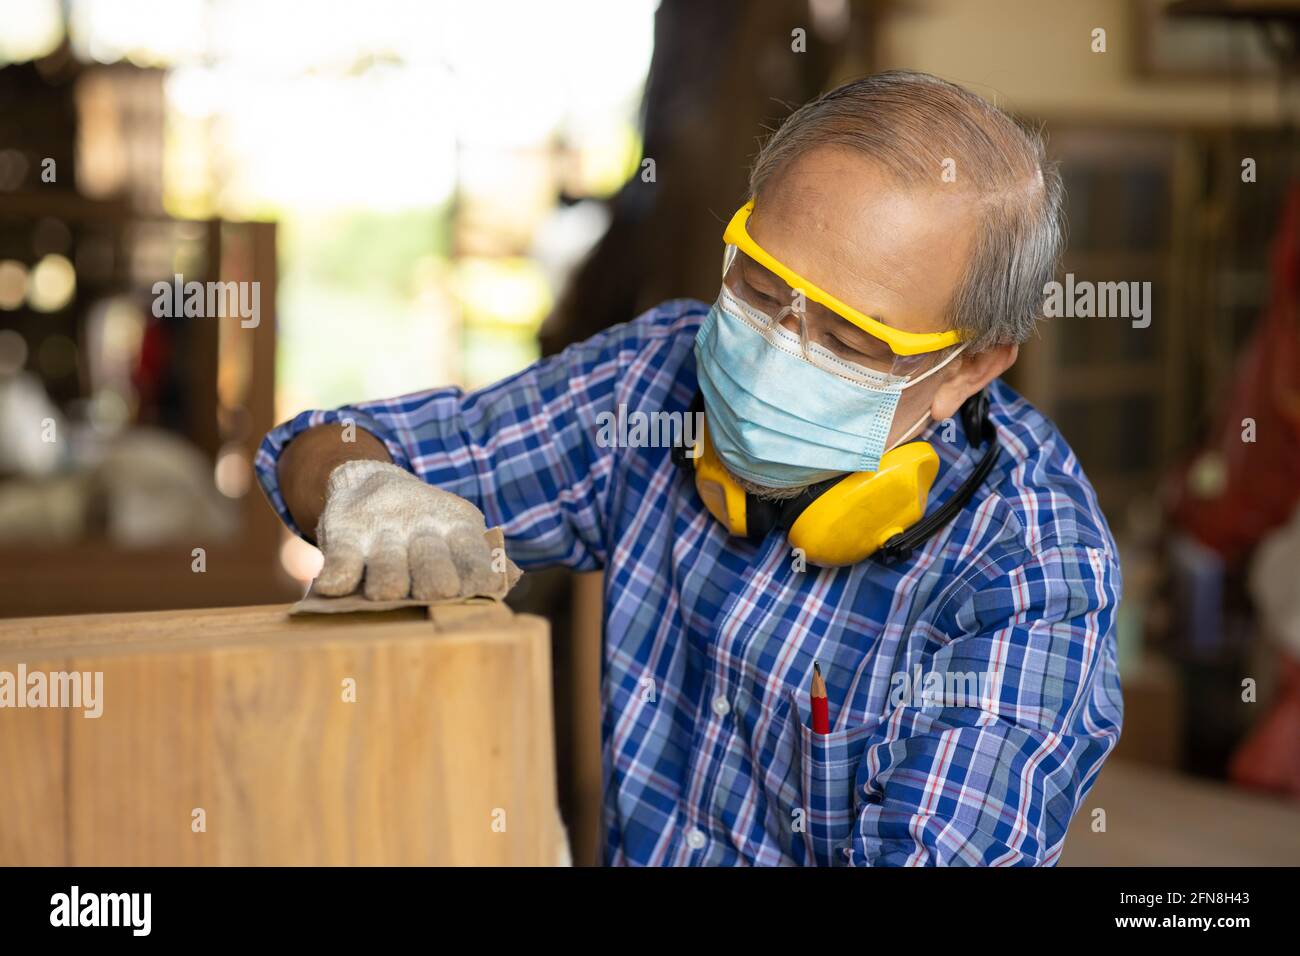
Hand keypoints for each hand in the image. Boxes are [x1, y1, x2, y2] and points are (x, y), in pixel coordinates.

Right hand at [313, 460, 498, 600]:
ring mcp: (381, 530)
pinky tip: (334, 589)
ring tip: (386, 595)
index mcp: (456, 527)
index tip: (481, 591)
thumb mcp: (457, 529)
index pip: (473, 554)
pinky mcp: (344, 531)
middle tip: (438, 592)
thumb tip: (511, 577)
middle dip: (435, 579)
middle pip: (431, 562)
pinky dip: (337, 575)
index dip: (478, 574)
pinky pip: (341, 559)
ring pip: (386, 565)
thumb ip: (482, 557)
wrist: (368, 479)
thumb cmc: (424, 523)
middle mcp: (420, 526)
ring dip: (387, 581)